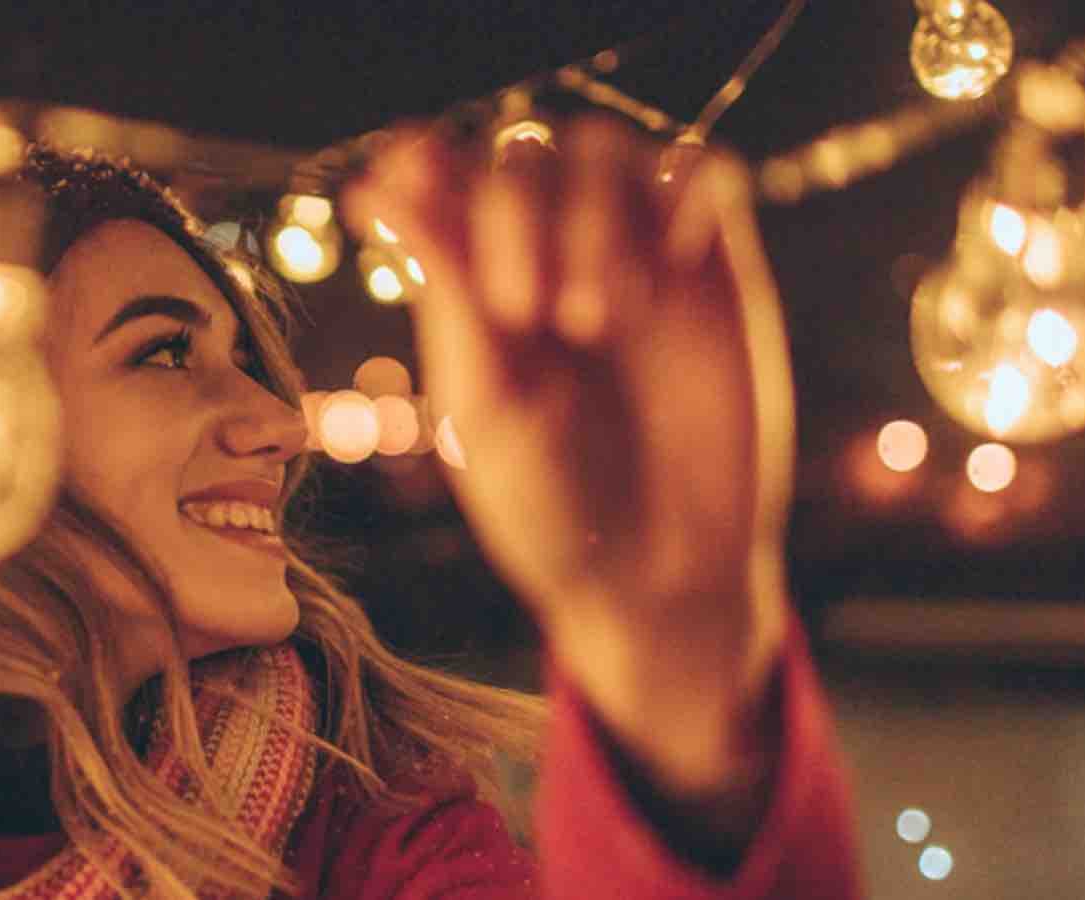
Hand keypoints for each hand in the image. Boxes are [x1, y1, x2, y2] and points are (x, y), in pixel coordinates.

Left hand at [343, 118, 794, 789]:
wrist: (658, 577)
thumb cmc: (550, 506)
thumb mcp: (486, 400)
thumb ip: (447, 285)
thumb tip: (372, 184)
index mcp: (474, 288)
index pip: (444, 177)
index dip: (427, 159)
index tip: (412, 168)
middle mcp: (549, 258)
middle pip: (525, 153)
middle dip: (514, 211)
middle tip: (524, 310)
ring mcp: (634, 257)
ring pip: (609, 149)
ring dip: (594, 211)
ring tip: (596, 318)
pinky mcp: (711, 270)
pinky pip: (707, 173)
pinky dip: (684, 193)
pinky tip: (672, 269)